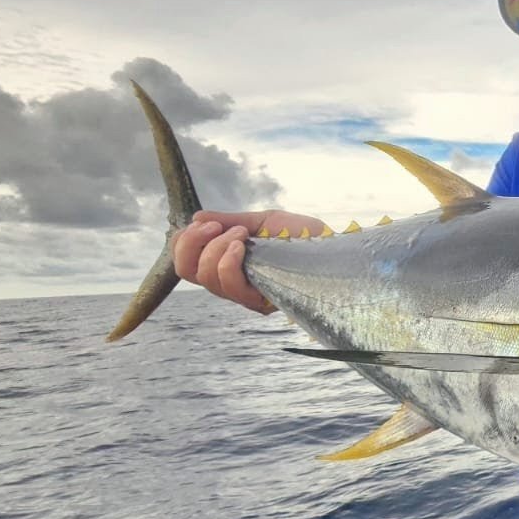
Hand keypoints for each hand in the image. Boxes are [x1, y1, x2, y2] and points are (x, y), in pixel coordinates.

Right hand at [171, 209, 325, 313]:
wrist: (333, 248)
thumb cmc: (303, 237)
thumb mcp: (262, 221)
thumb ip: (228, 220)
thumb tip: (196, 217)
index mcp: (228, 265)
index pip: (188, 263)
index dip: (184, 242)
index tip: (203, 223)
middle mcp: (233, 284)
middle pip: (188, 273)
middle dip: (193, 244)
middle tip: (215, 227)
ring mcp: (246, 295)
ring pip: (207, 279)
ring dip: (216, 249)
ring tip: (240, 234)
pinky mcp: (261, 301)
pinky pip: (231, 286)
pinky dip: (228, 261)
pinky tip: (242, 245)